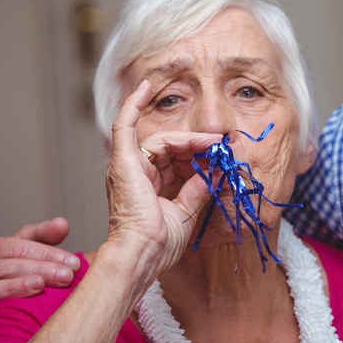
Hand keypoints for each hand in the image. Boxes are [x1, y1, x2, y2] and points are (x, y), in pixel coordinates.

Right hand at [0, 218, 79, 333]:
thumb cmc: (5, 269)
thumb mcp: (22, 249)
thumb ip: (42, 235)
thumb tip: (62, 224)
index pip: (15, 247)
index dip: (46, 253)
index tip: (72, 263)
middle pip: (3, 267)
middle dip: (38, 270)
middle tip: (65, 277)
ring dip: (13, 288)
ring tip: (39, 286)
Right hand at [103, 80, 220, 279]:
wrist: (143, 254)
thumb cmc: (159, 244)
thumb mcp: (186, 211)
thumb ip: (198, 188)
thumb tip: (215, 170)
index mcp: (148, 185)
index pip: (176, 158)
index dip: (198, 153)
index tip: (219, 153)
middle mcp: (135, 172)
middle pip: (170, 146)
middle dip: (196, 144)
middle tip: (220, 144)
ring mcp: (127, 165)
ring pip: (160, 138)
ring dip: (187, 137)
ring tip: (210, 140)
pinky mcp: (122, 160)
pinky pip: (124, 124)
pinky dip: (133, 104)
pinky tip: (145, 88)